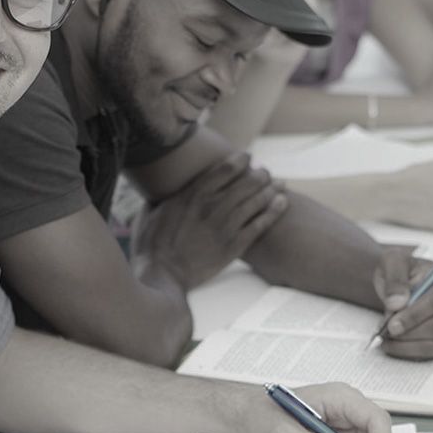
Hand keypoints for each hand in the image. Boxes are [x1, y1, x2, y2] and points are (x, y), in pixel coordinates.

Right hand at [132, 153, 288, 290]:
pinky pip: (260, 224)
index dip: (241, 160)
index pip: (226, 168)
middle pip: (247, 181)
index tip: (248, 157)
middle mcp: (212, 206)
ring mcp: (225, 226)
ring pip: (257, 200)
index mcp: (192, 194)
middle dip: (260, 173)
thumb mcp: (149, 213)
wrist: (162, 275)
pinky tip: (283, 202)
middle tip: (266, 172)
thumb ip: (159, 198)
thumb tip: (157, 191)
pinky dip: (274, 211)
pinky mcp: (233, 246)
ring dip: (272, 189)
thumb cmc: (151, 245)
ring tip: (279, 184)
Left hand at [372, 246, 432, 359]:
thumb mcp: (392, 262)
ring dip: (409, 345)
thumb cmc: (401, 270)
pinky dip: (411, 351)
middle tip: (387, 332)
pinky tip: (393, 345)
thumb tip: (398, 302)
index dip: (416, 314)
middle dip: (412, 332)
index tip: (392, 324)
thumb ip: (394, 278)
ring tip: (386, 338)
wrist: (401, 284)